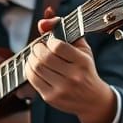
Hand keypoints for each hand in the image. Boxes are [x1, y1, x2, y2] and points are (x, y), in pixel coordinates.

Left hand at [27, 8, 116, 122]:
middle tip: (38, 47)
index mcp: (82, 62)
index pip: (57, 46)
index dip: (49, 41)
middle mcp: (73, 76)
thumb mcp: (81, 48)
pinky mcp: (51, 97)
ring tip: (35, 56)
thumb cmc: (85, 70)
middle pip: (43, 57)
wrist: (93, 100)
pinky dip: (28, 70)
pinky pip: (32, 79)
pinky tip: (33, 67)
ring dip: (31, 58)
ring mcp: (61, 88)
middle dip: (36, 48)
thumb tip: (42, 22)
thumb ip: (63, 30)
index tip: (49, 42)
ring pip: (36, 68)